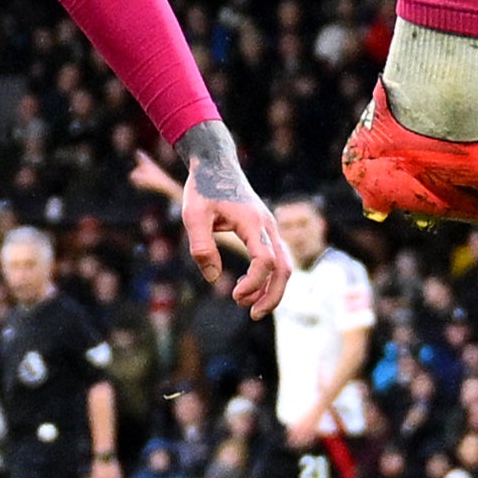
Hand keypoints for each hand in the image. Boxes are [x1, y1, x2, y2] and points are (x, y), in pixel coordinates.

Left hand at [135, 129, 291, 312]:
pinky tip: (248, 288)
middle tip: (253, 314)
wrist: (215, 163)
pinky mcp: (264, 229)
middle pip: (284, 266)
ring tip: (249, 306)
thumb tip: (214, 277)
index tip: (234, 294)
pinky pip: (275, 257)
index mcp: (252, 221)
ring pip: (284, 263)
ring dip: (272, 288)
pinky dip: (268, 277)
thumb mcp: (193, 215)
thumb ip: (202, 247)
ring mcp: (269, 226)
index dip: (254, 283)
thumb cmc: (202, 188)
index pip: (265, 260)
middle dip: (273, 294)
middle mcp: (267, 224)